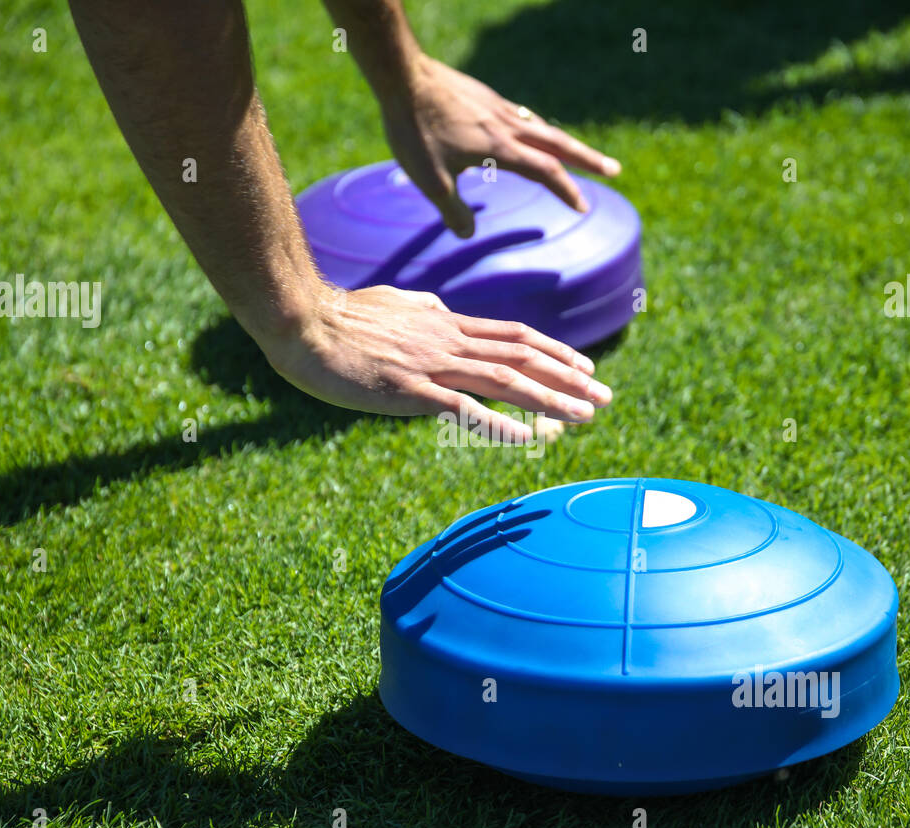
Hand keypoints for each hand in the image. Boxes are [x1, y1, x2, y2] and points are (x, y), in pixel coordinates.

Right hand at [261, 283, 611, 441]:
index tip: (586, 368)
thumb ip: (426, 313)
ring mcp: (433, 365)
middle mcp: (450, 341)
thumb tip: (445, 313)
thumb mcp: (395, 306)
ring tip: (586, 417)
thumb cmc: (341, 318)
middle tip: (606, 398)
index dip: (557, 352)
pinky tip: (529, 439)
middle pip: (524, 358)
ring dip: (552, 400)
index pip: (516, 337)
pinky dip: (501, 424)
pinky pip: (465, 410)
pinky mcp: (411, 391)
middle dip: (570, 379)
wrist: (303, 324)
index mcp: (447, 324)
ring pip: (507, 381)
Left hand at [379, 55, 621, 236]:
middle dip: (588, 160)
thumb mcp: (431, 180)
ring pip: (541, 127)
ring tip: (577, 155)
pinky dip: (537, 130)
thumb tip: (469, 234)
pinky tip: (528, 132)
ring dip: (564, 143)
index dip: (567, 191)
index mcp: (501, 148)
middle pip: (559, 144)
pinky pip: (521, 117)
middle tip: (615, 170)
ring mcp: (498, 108)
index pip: (546, 172)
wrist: (403, 76)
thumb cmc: (415, 130)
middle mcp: (508, 126)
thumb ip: (453, 211)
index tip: (583, 207)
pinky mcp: (485, 97)